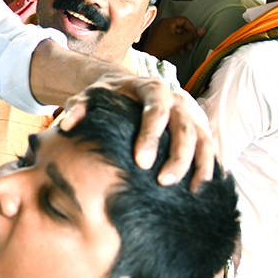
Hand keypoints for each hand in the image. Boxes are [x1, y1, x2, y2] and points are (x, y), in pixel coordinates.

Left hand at [58, 77, 217, 187]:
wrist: (128, 86)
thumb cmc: (109, 96)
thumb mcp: (91, 95)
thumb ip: (78, 107)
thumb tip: (67, 126)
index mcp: (151, 88)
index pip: (155, 111)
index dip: (151, 137)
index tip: (141, 163)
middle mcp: (178, 99)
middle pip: (184, 128)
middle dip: (177, 157)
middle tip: (163, 183)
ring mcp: (192, 113)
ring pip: (203, 139)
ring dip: (198, 166)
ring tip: (190, 191)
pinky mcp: (201, 127)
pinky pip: (210, 148)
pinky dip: (209, 167)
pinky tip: (202, 188)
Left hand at [142, 16, 204, 59]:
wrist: (149, 57)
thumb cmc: (162, 47)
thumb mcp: (180, 41)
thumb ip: (192, 35)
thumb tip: (202, 30)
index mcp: (167, 22)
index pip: (184, 20)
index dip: (191, 28)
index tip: (195, 36)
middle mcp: (163, 24)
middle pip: (181, 28)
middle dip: (187, 38)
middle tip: (190, 46)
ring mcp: (160, 31)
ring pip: (176, 35)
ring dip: (182, 43)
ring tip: (183, 51)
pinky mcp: (159, 38)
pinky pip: (171, 39)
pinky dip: (176, 45)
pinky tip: (177, 52)